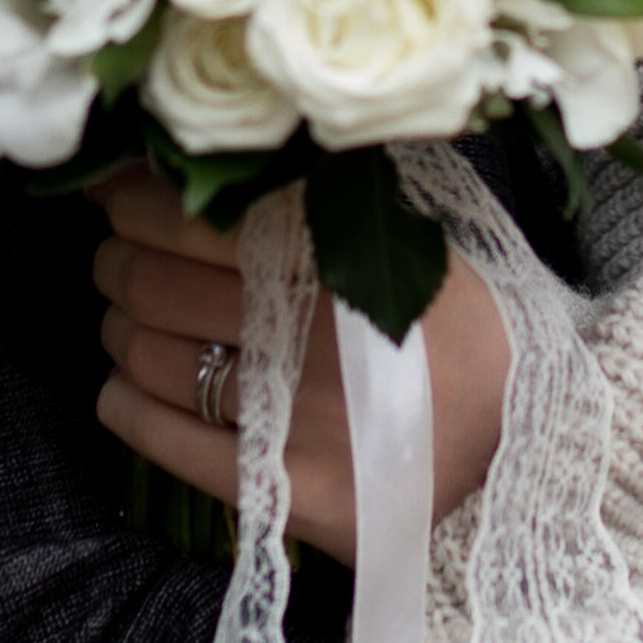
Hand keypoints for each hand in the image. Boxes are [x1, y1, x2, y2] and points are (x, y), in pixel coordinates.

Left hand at [91, 166, 509, 561]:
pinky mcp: (282, 488)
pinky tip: (124, 387)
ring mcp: (292, 416)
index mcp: (340, 256)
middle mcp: (309, 332)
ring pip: (148, 358)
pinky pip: (162, 440)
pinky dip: (124, 405)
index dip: (131, 199)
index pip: (196, 217)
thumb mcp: (414, 235)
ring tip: (126, 318)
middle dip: (115, 263)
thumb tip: (212, 154)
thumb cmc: (464, 323)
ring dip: (117, 330)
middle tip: (115, 255)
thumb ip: (323, 197)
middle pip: (152, 286)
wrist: (531, 443)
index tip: (111, 190)